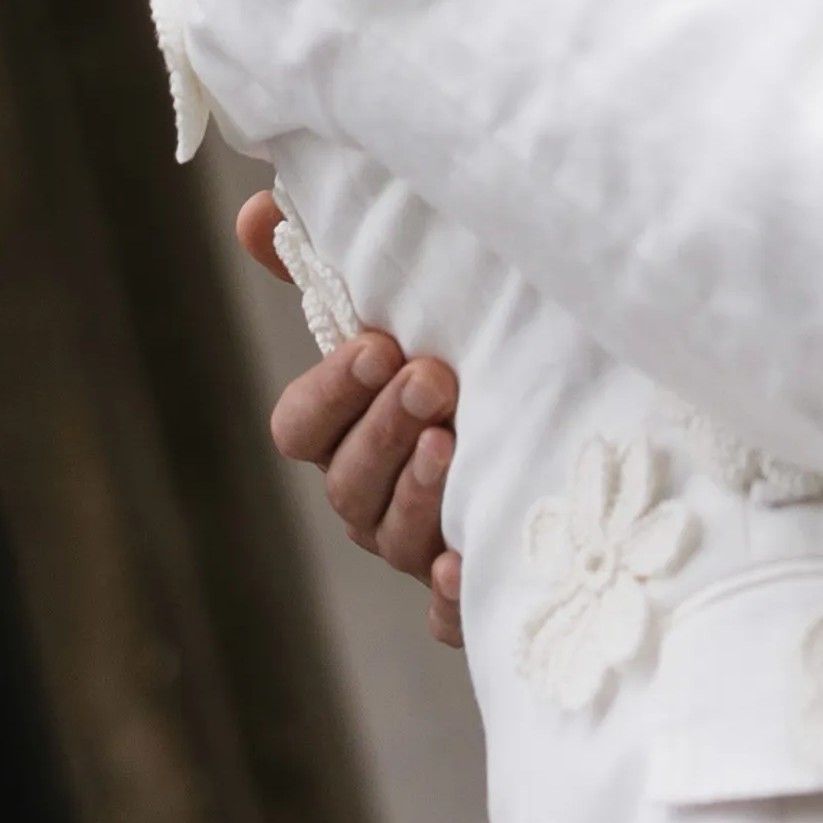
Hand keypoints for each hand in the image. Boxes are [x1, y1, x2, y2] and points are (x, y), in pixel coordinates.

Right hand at [241, 195, 465, 647]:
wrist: (565, 423)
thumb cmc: (464, 362)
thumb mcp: (406, 310)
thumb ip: (329, 266)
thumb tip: (257, 208)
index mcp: (346, 432)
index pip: (300, 428)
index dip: (330, 392)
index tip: (377, 344)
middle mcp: (373, 495)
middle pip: (346, 483)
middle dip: (383, 431)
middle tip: (432, 379)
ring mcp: (419, 548)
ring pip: (394, 538)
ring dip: (418, 493)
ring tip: (455, 443)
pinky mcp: (474, 593)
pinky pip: (451, 614)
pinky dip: (453, 595)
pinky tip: (466, 565)